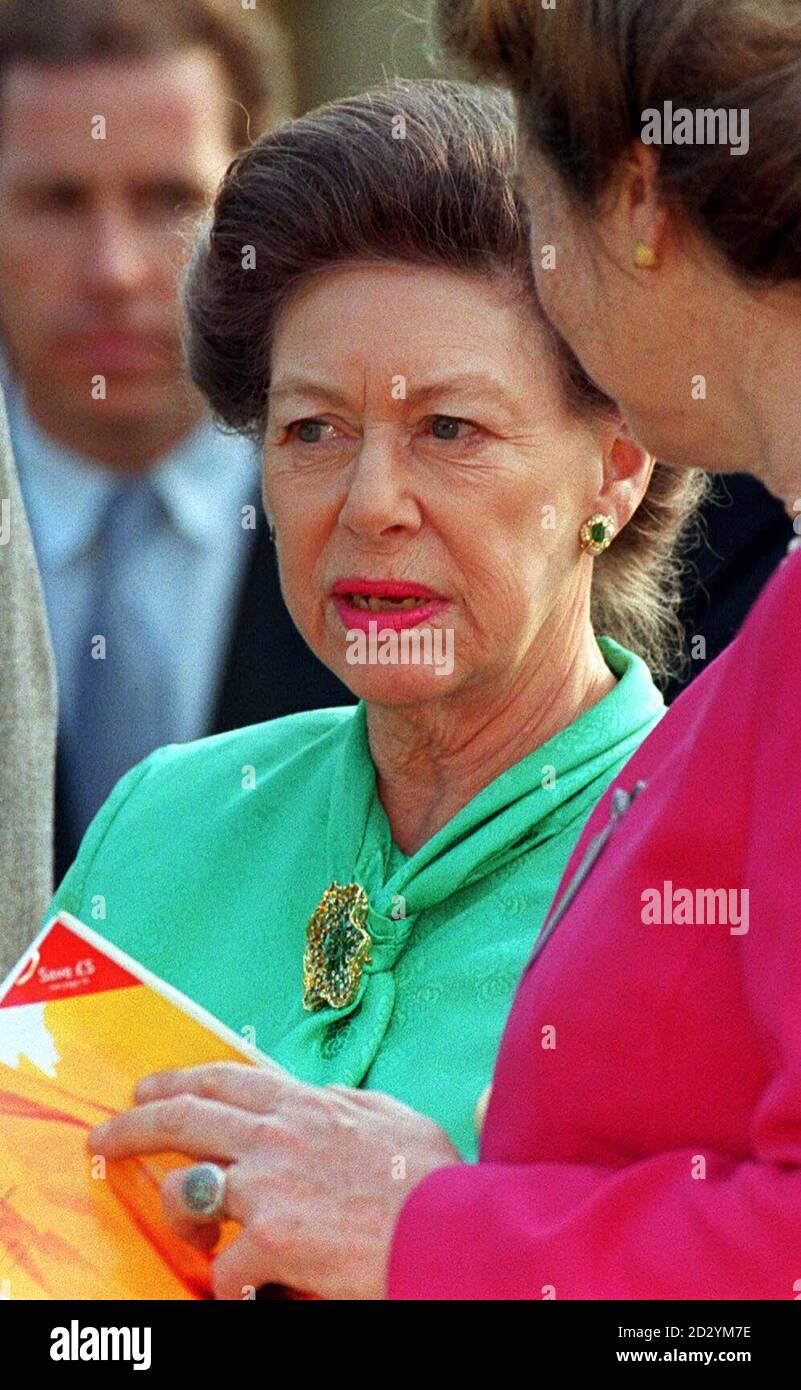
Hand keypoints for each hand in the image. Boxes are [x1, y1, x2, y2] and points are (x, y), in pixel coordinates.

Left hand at [89, 1059, 462, 1299]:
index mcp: (304, 1104)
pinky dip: (228, 1286)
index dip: (176, 1082)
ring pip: (184, 1192)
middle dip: (133, 1126)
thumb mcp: (392, 1116)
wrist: (449, 1231)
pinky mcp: (268, 1240)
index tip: (148, 1090)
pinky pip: (222, 1268)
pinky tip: (241, 1291)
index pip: (222, 1081)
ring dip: (176, 1214)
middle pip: (181, 1120)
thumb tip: (325, 1097)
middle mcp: (275, 1135)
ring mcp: (267, 1186)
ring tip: (189, 1234)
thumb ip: (348, 1103)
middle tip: (105, 1137)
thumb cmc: (431, 1179)